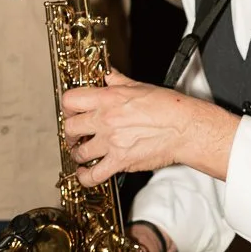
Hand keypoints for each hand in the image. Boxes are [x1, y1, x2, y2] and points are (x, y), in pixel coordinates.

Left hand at [60, 69, 238, 185]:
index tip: (70, 111)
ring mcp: (111, 143)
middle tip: (74, 135)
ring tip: (81, 153)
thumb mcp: (138, 86)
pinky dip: (85, 177)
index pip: (71, 100)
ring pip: (79, 152)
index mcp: (108, 98)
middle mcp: (105, 120)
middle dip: (70, 133)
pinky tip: (85, 173)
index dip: (66, 107)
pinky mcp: (120, 162)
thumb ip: (117, 80)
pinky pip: (93, 175)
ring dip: (77, 154)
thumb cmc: (167, 107)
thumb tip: (107, 74)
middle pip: (70, 128)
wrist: (184, 128)